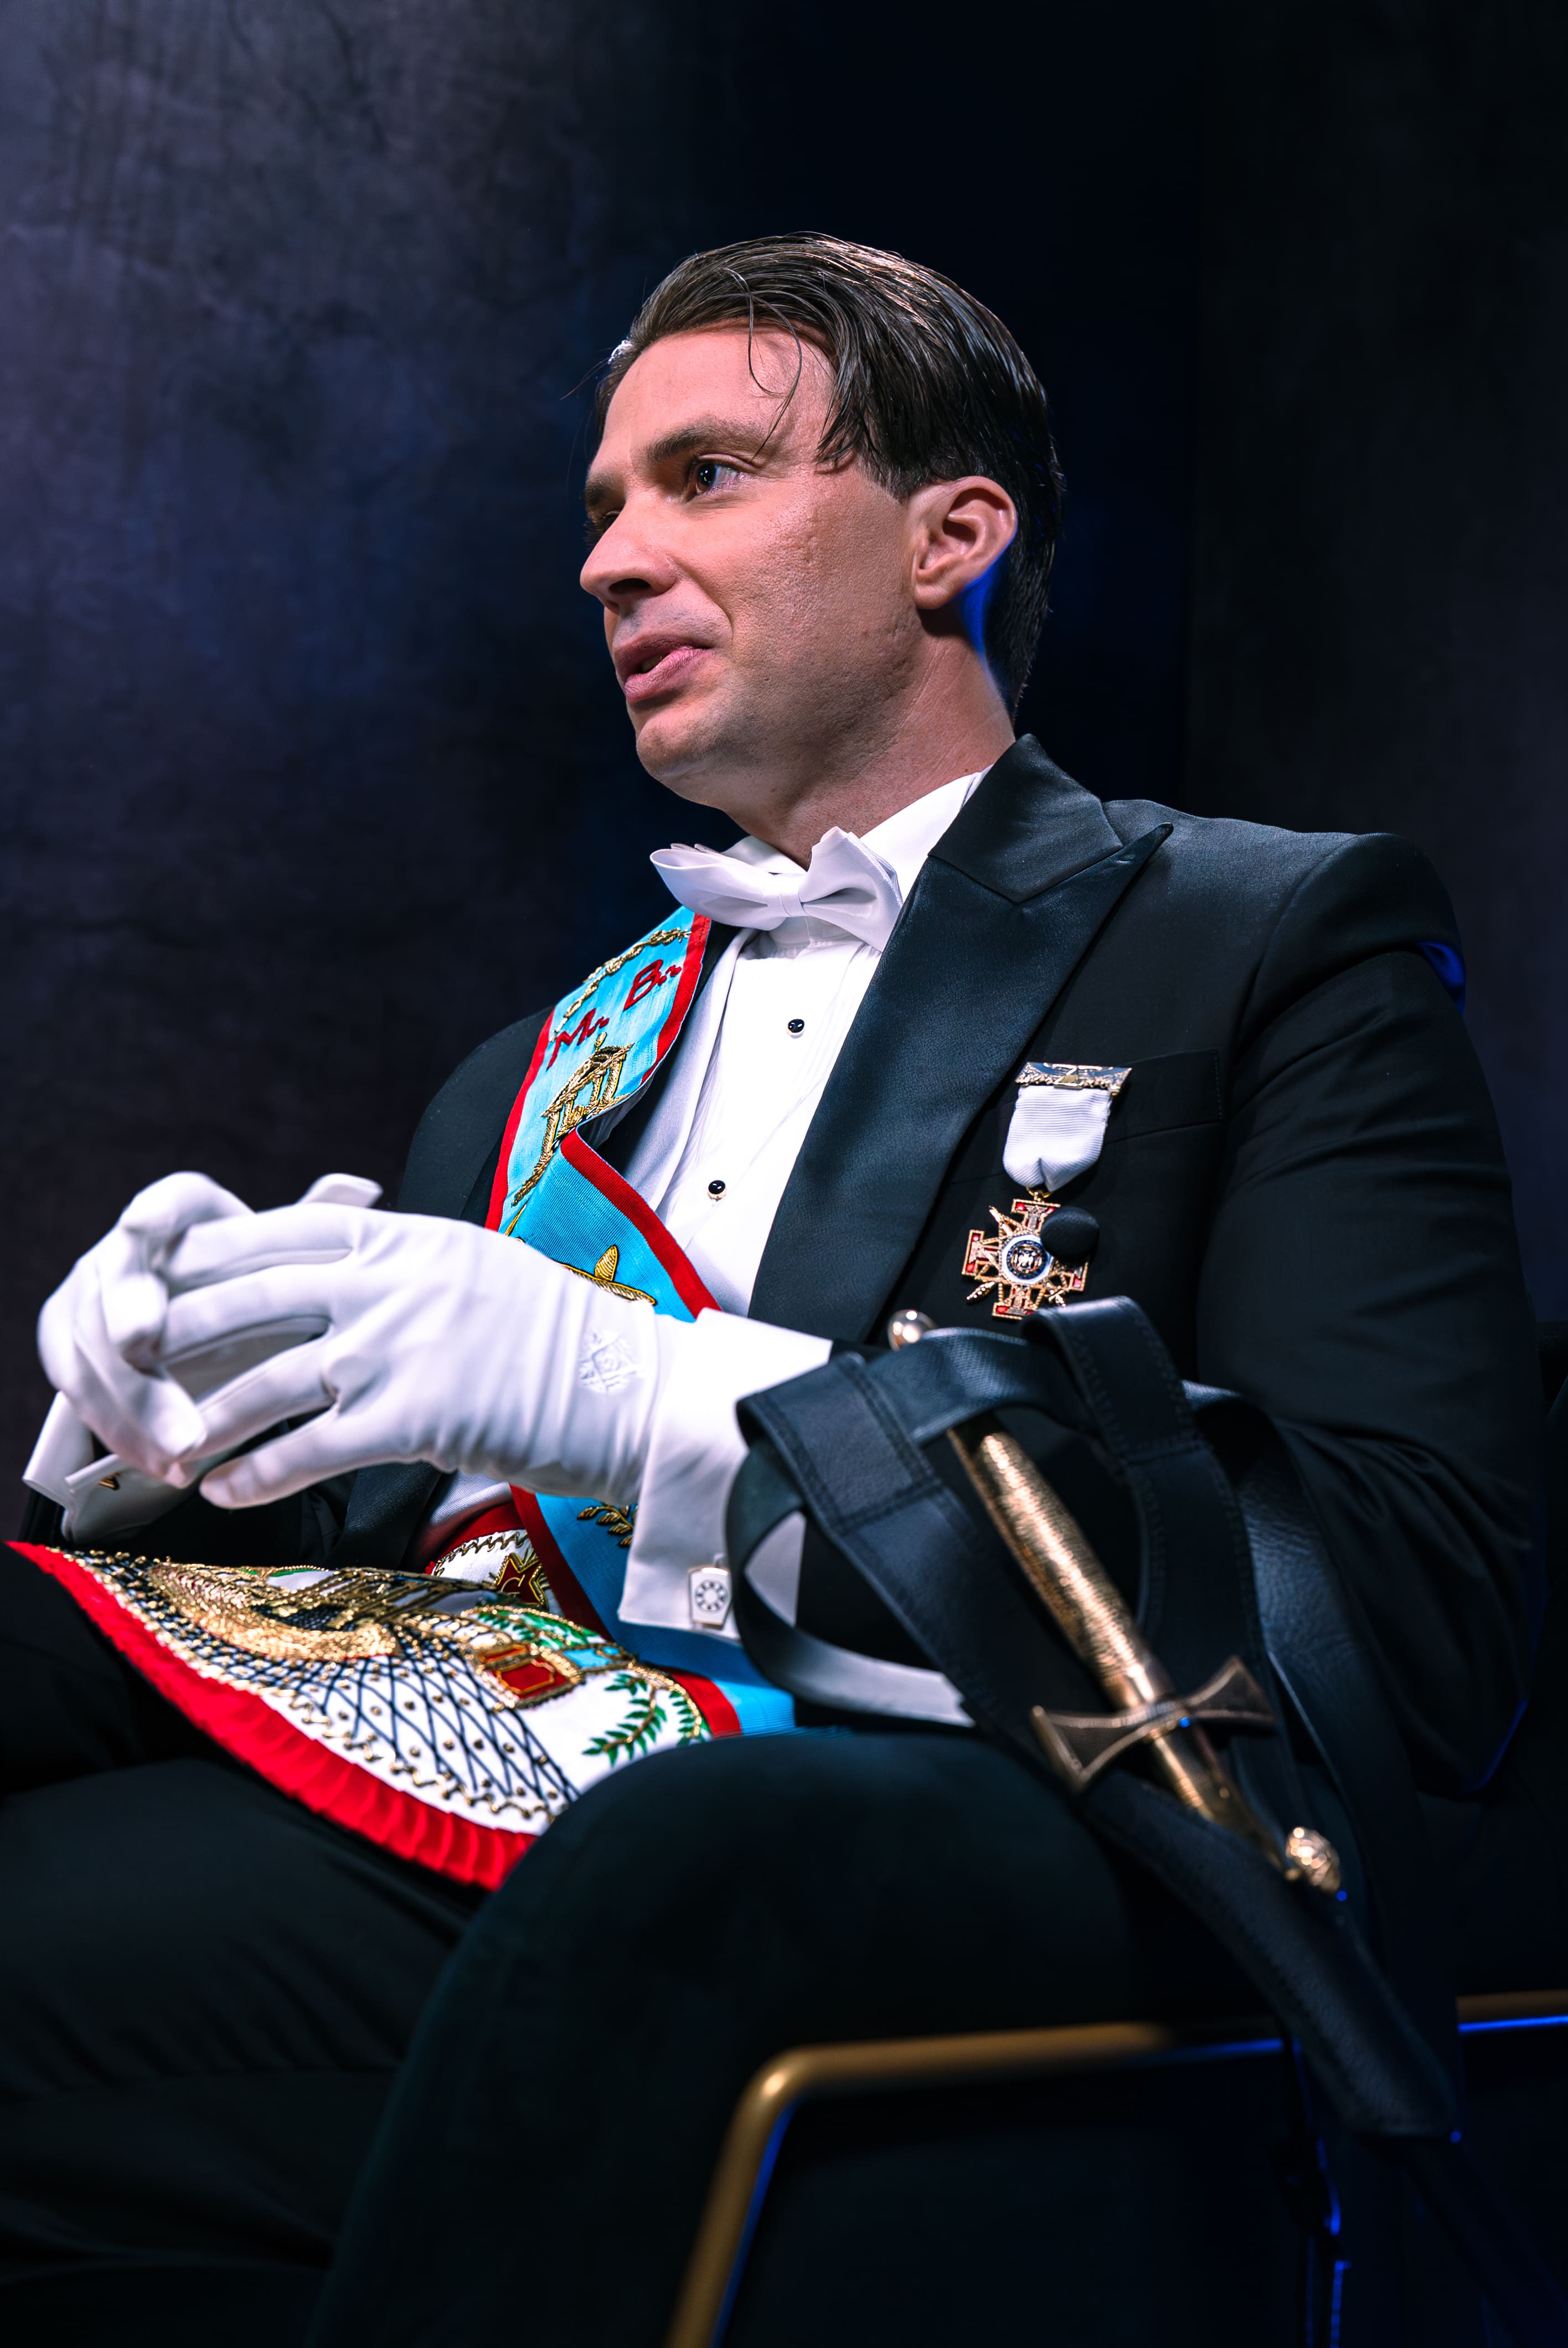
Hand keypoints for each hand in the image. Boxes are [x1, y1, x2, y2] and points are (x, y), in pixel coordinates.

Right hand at [37, 1170, 381, 1480]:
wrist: (219, 1355)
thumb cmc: (265, 1304)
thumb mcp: (293, 1276)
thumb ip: (317, 1233)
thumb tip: (363, 1185)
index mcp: (182, 1218)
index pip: (166, 1203)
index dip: (153, 1211)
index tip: (143, 1223)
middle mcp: (125, 1251)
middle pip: (118, 1276)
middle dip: (127, 1313)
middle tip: (141, 1347)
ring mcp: (89, 1299)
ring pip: (93, 1345)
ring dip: (132, 1399)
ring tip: (183, 1446)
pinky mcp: (70, 1350)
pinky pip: (82, 1393)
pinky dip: (122, 1431)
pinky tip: (163, 1464)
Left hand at [150, 1201, 666, 1508]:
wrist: (626, 1387)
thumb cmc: (555, 1335)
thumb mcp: (476, 1266)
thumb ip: (407, 1257)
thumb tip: (347, 1244)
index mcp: (410, 1238)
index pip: (290, 1231)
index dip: (217, 1250)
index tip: (164, 1266)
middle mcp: (398, 1284)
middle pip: (260, 1296)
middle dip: (186, 1325)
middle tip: (132, 1350)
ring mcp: (405, 1349)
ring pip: (273, 1379)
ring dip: (209, 1415)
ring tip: (166, 1443)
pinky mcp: (418, 1418)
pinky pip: (315, 1447)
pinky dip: (261, 1471)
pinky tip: (226, 1490)